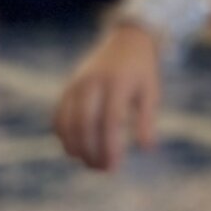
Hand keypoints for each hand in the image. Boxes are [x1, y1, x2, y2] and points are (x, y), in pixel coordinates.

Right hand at [55, 24, 163, 170]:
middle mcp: (93, 82)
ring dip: (75, 146)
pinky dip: (63, 135)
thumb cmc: (141, 72)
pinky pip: (59, 114)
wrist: (125, 41)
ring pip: (67, 120)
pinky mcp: (68, 87)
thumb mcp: (151, 92)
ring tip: (88, 163)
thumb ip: (147, 120)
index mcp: (117, 83)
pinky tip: (75, 149)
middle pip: (85, 123)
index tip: (113, 167)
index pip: (111, 121)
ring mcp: (77, 83)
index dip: (110, 147)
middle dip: (90, 151)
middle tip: (101, 169)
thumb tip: (146, 149)